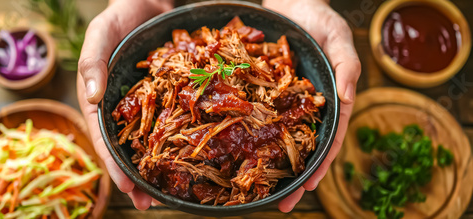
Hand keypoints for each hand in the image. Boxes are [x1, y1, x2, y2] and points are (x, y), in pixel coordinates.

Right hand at [77, 0, 171, 209]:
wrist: (149, 4)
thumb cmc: (120, 17)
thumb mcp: (100, 33)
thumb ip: (93, 61)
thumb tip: (91, 97)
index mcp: (102, 101)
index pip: (104, 139)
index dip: (114, 165)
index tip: (127, 187)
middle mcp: (124, 108)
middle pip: (127, 149)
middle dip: (136, 177)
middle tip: (150, 203)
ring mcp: (147, 104)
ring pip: (151, 141)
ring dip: (158, 166)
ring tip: (169, 193)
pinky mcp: (169, 96)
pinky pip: (173, 120)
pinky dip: (178, 140)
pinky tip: (190, 157)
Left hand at [263, 0, 361, 212]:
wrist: (287, 1)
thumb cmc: (317, 16)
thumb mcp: (337, 34)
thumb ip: (346, 64)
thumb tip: (346, 98)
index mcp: (327, 99)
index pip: (328, 138)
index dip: (321, 164)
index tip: (310, 186)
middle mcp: (304, 106)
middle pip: (302, 147)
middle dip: (294, 177)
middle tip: (282, 204)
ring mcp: (282, 101)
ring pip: (278, 138)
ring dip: (271, 165)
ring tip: (260, 192)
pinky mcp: (261, 91)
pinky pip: (256, 116)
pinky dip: (250, 136)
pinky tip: (239, 153)